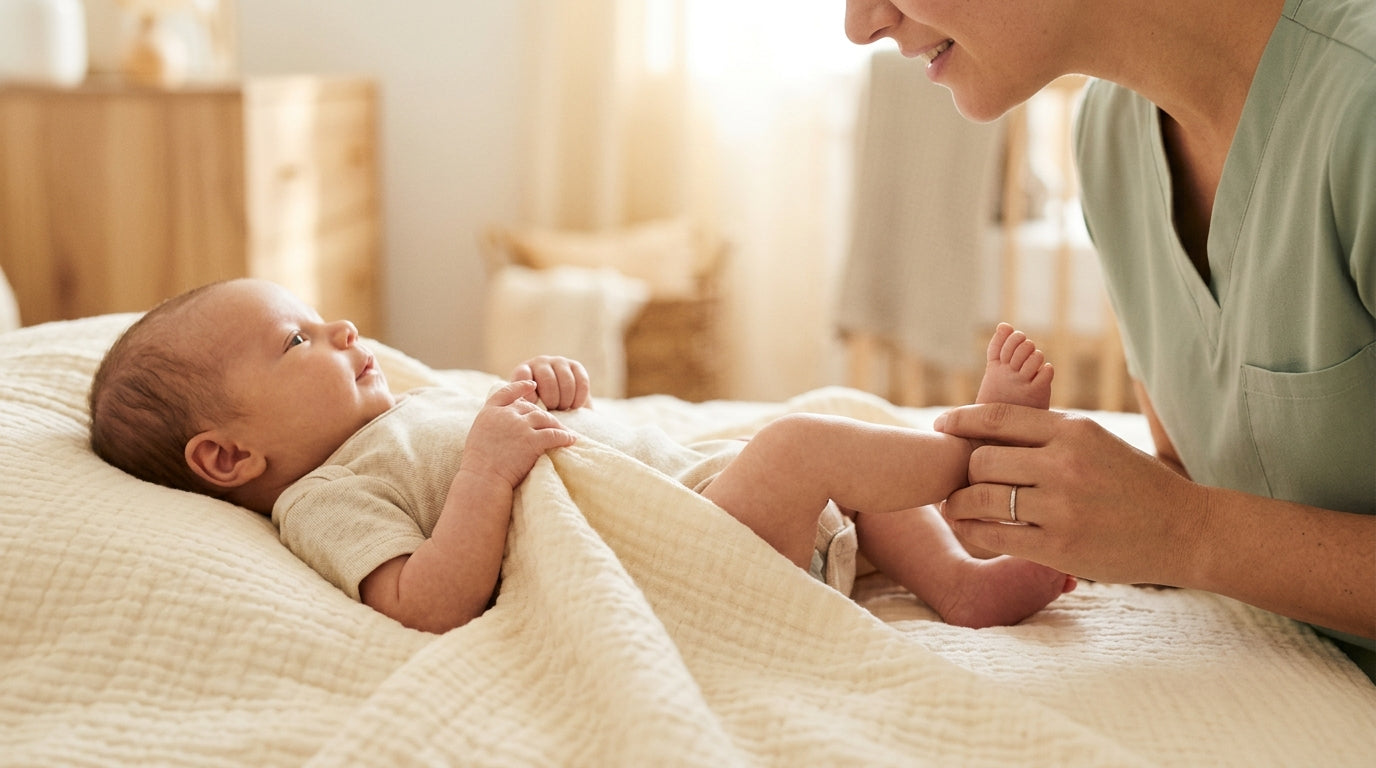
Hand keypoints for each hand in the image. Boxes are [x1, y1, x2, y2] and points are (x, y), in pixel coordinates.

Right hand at [461, 380, 577, 488]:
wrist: (482, 478)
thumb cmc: (478, 464)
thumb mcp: (478, 434)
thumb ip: (492, 424)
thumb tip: (503, 424)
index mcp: (489, 412)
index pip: (506, 392)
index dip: (520, 387)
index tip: (532, 385)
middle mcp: (506, 415)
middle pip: (530, 408)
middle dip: (543, 414)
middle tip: (553, 422)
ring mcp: (520, 426)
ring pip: (544, 418)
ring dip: (556, 424)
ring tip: (565, 431)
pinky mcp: (532, 440)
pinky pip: (554, 434)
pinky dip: (564, 437)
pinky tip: (570, 440)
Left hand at [510, 356, 590, 410]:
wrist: (559, 404)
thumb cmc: (538, 409)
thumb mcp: (527, 407)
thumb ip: (524, 405)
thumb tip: (527, 406)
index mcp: (523, 371)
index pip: (523, 375)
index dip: (529, 393)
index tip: (535, 406)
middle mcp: (540, 362)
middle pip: (548, 380)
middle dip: (552, 400)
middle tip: (552, 410)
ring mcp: (558, 362)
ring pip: (566, 381)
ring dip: (566, 400)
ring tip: (563, 408)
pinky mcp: (575, 366)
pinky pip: (581, 381)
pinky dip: (579, 397)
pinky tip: (575, 406)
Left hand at [934, 403, 1208, 585]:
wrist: (1184, 530)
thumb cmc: (1136, 485)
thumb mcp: (1098, 443)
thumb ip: (1051, 437)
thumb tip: (992, 431)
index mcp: (1073, 431)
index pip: (998, 418)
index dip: (961, 420)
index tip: (940, 427)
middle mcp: (1064, 464)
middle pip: (982, 459)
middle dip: (962, 470)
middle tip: (953, 479)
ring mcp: (1060, 507)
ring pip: (982, 497)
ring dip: (959, 503)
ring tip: (953, 507)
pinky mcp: (1059, 546)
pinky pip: (994, 535)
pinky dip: (973, 531)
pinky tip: (970, 528)